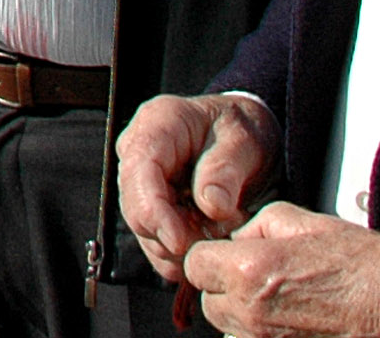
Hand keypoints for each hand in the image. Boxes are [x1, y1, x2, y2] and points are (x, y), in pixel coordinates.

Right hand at [119, 92, 281, 282]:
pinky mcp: (148, 207)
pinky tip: (211, 237)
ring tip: (224, 229)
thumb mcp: (244, 141)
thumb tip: (211, 206)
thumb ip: (225, 171)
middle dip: (174, 235)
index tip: (179, 243)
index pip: (139, 173)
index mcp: (156, 125)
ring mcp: (140, 181)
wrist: (240, 137)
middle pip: (135, 207)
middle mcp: (137, 152)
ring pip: (145, 231)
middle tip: (221, 233)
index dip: (153, 212)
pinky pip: (156, 243)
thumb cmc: (240, 130)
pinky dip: (183, 254)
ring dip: (184, 245)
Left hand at [184, 203, 379, 337]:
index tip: (228, 252)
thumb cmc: (363, 265)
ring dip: (242, 313)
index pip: (194, 265)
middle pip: (207, 302)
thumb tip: (237, 235)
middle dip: (223, 286)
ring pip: (229, 328)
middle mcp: (251, 313)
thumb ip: (258, 225)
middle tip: (257, 274)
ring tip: (279, 299)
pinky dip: (262, 333)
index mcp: (249, 271)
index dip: (210, 255)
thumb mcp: (305, 223)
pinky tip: (291, 320)